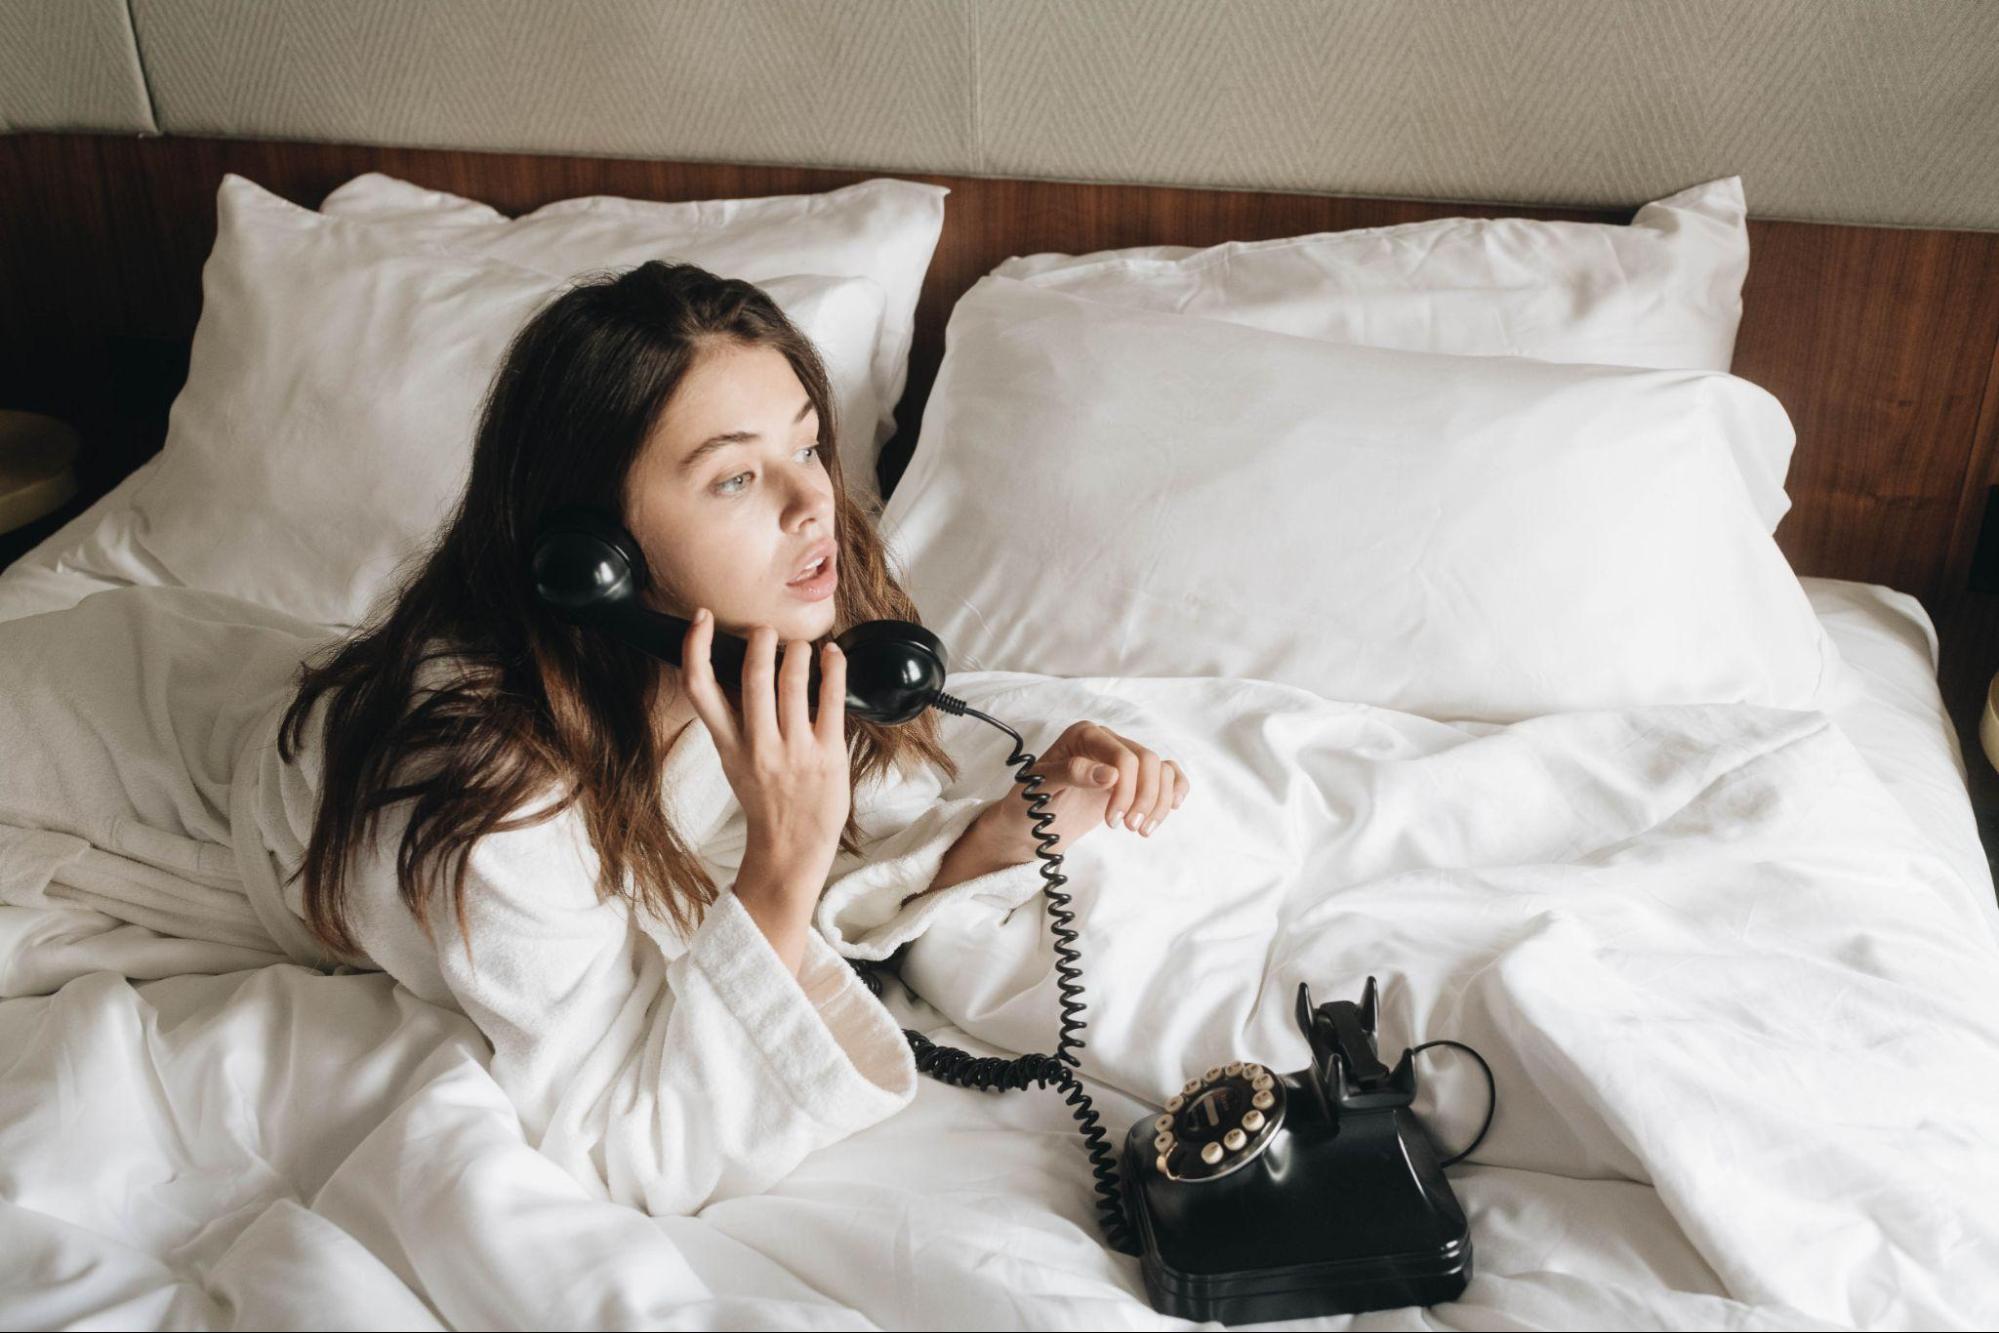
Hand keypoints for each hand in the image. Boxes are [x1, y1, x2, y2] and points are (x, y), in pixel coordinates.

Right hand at [681, 608, 849, 890]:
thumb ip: (734, 722)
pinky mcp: (828, 755)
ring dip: (797, 651)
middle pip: (752, 677)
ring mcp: (794, 750)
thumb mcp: (735, 763)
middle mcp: (758, 745)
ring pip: (793, 682)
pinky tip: (832, 655)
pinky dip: (833, 669)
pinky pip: (832, 699)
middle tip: (766, 629)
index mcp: (728, 745)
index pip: (699, 689)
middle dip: (761, 641)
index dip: (696, 648)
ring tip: (799, 645)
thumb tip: (744, 672)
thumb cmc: (767, 802)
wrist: (791, 849)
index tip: (702, 619)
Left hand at [985, 720, 1190, 856]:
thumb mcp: (1039, 787)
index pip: (1122, 755)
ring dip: (1159, 801)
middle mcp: (1106, 741)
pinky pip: (1166, 775)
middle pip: (1147, 761)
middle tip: (1130, 829)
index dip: (1126, 789)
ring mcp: (1122, 761)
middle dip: (1144, 797)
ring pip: (1160, 769)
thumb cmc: (1027, 805)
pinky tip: (1172, 808)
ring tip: (1141, 831)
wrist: (1028, 829)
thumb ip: (1071, 774)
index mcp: (1084, 735)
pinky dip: (1174, 789)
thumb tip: (1111, 774)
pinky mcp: (1132, 781)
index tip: (1113, 822)